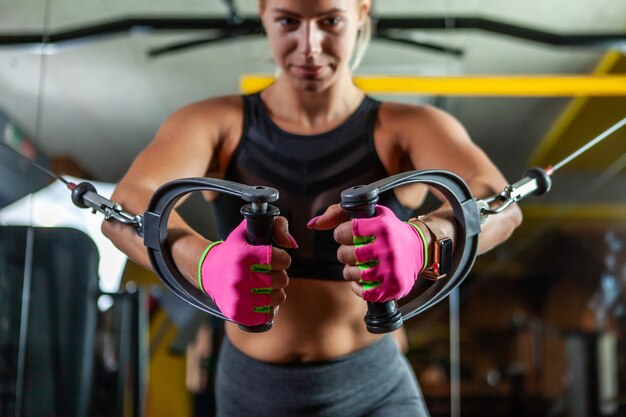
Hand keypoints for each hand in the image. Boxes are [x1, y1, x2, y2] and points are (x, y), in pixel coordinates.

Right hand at [199, 217, 294, 326]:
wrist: (208, 272)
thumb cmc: (234, 249)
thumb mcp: (249, 229)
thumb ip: (277, 225)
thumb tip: (291, 244)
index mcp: (244, 256)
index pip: (283, 260)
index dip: (282, 258)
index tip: (274, 258)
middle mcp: (240, 278)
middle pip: (283, 280)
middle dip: (278, 274)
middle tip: (267, 272)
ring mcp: (238, 298)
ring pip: (279, 298)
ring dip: (275, 291)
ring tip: (264, 286)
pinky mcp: (237, 314)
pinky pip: (267, 314)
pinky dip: (267, 307)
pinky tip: (258, 299)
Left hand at [309, 205, 424, 301]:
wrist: (419, 248)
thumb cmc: (389, 229)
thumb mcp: (371, 213)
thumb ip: (338, 213)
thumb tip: (313, 224)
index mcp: (382, 226)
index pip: (348, 230)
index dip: (340, 234)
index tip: (344, 235)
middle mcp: (389, 247)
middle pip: (349, 254)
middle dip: (343, 253)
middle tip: (349, 252)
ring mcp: (392, 269)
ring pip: (355, 274)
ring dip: (349, 271)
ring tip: (354, 266)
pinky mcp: (394, 287)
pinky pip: (366, 293)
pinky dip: (358, 288)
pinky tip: (360, 280)